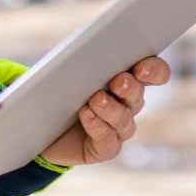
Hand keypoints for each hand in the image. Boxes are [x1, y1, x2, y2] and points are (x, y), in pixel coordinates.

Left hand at [38, 55, 170, 167]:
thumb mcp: (68, 68)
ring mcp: (119, 128)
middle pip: (137, 94)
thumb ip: (82, 59)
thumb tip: (83, 48)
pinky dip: (97, 126)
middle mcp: (128, 103)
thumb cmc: (58, 89)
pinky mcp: (106, 147)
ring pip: (123, 118)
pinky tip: (87, 115)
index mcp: (126, 77)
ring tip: (97, 99)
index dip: (153, 69)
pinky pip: (108, 139)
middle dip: (130, 87)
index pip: (153, 71)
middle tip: (119, 81)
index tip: (143, 66)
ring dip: (111, 108)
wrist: (41, 126)